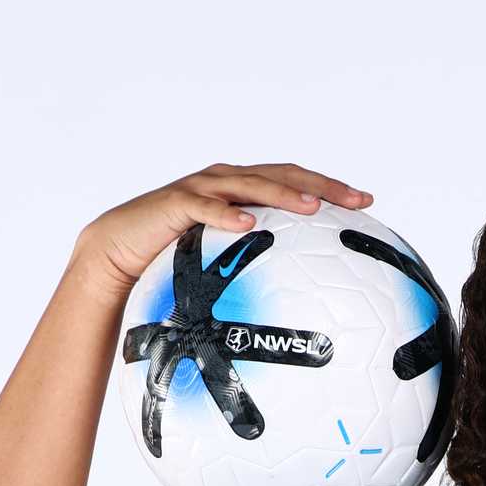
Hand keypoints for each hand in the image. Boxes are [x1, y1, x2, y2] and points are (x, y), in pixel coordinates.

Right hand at [73, 160, 374, 293]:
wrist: (118, 252)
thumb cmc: (173, 263)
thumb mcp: (222, 267)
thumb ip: (256, 271)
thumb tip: (298, 311)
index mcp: (243, 191)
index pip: (294, 183)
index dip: (330, 188)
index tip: (367, 202)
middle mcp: (226, 180)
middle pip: (282, 175)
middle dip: (320, 185)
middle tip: (355, 200)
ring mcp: (201, 187)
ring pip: (249, 184)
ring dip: (281, 194)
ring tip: (311, 208)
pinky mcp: (175, 203)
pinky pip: (204, 207)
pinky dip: (226, 213)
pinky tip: (249, 224)